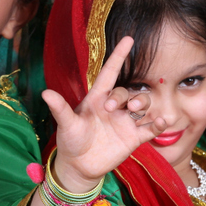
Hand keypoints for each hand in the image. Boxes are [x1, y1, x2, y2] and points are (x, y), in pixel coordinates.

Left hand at [42, 37, 166, 191]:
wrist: (79, 166)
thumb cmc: (70, 140)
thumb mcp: (66, 124)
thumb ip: (60, 109)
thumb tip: (45, 93)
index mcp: (97, 98)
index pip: (110, 72)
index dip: (119, 55)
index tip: (129, 39)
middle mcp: (114, 107)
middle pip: (127, 92)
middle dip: (124, 95)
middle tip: (112, 107)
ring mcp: (125, 122)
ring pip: (142, 105)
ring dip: (142, 104)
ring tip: (134, 110)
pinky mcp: (134, 137)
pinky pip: (150, 127)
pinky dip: (157, 123)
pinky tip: (160, 121)